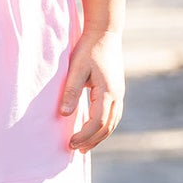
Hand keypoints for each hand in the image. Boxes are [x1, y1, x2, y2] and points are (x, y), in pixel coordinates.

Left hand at [59, 29, 124, 151]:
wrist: (105, 33)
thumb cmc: (88, 49)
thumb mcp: (76, 69)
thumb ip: (71, 91)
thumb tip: (64, 114)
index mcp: (107, 92)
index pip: (97, 122)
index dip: (84, 135)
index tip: (70, 143)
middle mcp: (117, 96)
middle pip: (107, 127)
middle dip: (91, 141)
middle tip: (75, 149)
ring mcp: (119, 93)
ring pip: (112, 123)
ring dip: (99, 136)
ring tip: (84, 146)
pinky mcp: (117, 90)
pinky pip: (113, 115)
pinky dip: (104, 127)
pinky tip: (93, 129)